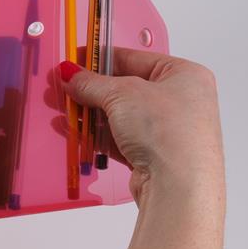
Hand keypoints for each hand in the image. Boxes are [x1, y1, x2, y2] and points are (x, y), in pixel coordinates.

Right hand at [58, 47, 223, 202]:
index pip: (134, 58)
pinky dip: (96, 134)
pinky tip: (74, 130)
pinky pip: (119, 138)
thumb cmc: (168, 133)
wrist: (178, 189)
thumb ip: (92, 83)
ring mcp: (167, 131)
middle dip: (90, 90)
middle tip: (65, 86)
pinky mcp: (153, 155)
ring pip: (119, 115)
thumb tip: (71, 74)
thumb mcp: (123, 94)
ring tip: (64, 108)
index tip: (77, 59)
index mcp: (184, 75)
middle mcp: (179, 102)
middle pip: (124, 88)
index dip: (101, 58)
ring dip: (89, 113)